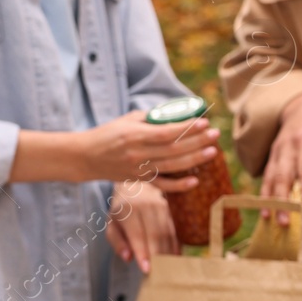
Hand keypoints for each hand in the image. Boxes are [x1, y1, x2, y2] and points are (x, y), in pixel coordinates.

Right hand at [11, 112, 219, 185]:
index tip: (204, 123)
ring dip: (194, 159)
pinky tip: (195, 181)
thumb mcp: (127, 120)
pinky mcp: (140, 180)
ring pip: (172, 167)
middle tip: (216, 135)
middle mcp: (138, 153)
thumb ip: (152, 118)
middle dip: (197, 141)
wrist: (86, 157)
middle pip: (174, 149)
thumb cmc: (109, 134)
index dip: (187, 128)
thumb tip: (177, 115)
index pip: (167, 132)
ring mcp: (139, 169)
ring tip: (212, 152)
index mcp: (135, 135)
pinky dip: (179, 185)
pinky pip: (163, 184)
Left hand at [105, 180, 178, 273]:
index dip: (142, 252)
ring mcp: (163, 207)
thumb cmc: (122, 214)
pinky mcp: (173, 212)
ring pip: (168, 234)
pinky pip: (176, 232)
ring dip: (168, 253)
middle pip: (156, 235)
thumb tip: (127, 258)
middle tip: (158, 274)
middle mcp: (147, 206)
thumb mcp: (112, 226)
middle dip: (157, 256)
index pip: (137, 234)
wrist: (137, 191)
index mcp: (128, 210)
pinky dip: (176, 247)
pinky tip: (175, 260)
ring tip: (167, 270)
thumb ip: (117, 242)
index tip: (146, 270)